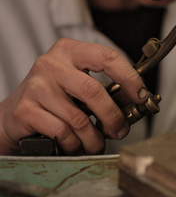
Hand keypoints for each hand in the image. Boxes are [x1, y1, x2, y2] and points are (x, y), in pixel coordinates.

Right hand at [0, 39, 147, 154]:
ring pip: (79, 118)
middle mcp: (51, 64)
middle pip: (93, 91)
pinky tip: (74, 145)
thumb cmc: (54, 99)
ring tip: (96, 144)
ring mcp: (37, 86)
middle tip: (120, 130)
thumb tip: (136, 104)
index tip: (141, 95)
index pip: (107, 56)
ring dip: (94, 138)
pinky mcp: (26, 109)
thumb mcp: (79, 85)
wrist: (14, 115)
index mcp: (70, 51)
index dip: (129, 77)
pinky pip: (62, 132)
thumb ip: (105, 90)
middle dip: (113, 116)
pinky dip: (74, 144)